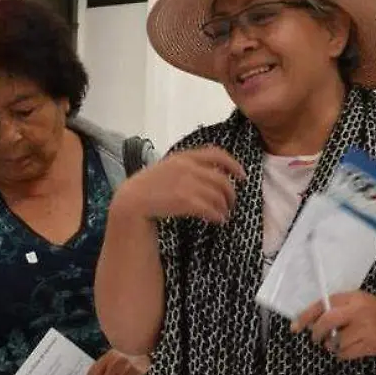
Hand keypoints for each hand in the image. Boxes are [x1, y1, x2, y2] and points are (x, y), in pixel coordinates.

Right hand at [114, 147, 246, 223]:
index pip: (216, 154)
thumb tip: (210, 174)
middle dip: (231, 193)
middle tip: (232, 203)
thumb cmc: (150, 186)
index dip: (233, 164)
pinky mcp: (185, 200)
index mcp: (184, 157)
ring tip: (224, 214)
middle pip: (221, 179)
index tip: (242, 176)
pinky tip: (218, 220)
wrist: (132, 199)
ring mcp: (187, 184)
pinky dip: (217, 215)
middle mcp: (187, 167)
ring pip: (217, 195)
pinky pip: (210, 208)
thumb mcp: (167, 168)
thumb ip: (186, 166)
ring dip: (224, 207)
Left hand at [291, 291, 375, 360]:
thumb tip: (311, 320)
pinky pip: (345, 354)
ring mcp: (365, 329)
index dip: (306, 316)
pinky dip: (341, 354)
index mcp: (353, 298)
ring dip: (331, 345)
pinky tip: (346, 349)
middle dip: (316, 333)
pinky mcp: (370, 345)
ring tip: (337, 342)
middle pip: (327, 322)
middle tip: (315, 338)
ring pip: (335, 342)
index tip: (295, 327)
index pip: (323, 305)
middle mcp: (359, 311)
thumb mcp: (358, 301)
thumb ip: (337, 307)